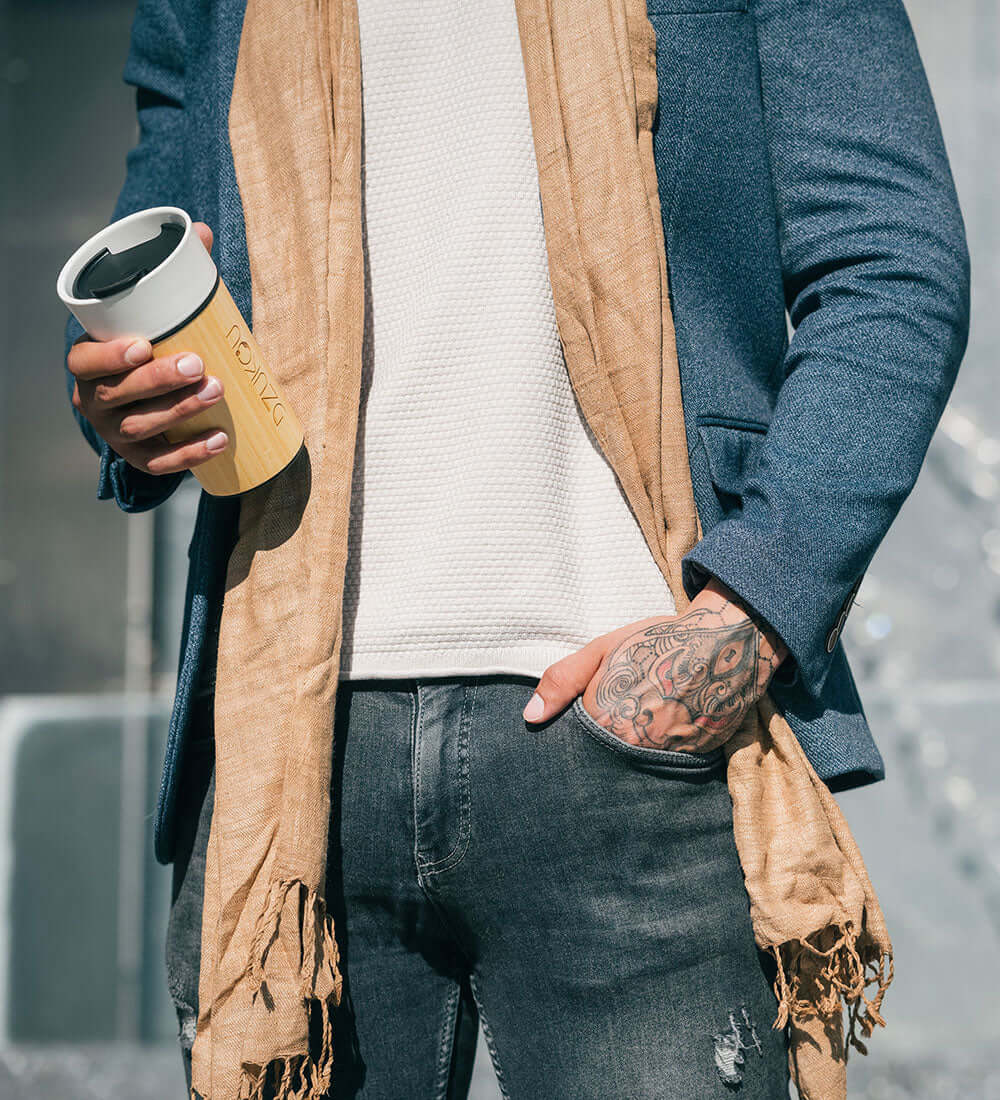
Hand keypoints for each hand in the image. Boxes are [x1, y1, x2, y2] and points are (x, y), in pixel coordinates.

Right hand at [66, 222, 229, 475]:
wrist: (143, 400)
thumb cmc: (148, 346)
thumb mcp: (151, 316)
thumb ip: (173, 276)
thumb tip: (203, 232)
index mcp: (87, 363)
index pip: (85, 361)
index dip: (110, 356)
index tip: (143, 344)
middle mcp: (94, 401)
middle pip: (120, 395)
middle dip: (159, 381)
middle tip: (197, 365)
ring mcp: (116, 434)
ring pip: (143, 428)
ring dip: (181, 411)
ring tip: (216, 391)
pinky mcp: (140, 459)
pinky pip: (161, 464)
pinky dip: (190, 454)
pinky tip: (219, 439)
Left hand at [522, 578, 787, 753]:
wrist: (725, 640)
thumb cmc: (658, 640)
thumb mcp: (602, 649)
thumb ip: (563, 682)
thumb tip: (530, 716)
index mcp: (605, 721)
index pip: (579, 746)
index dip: (586, 732)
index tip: (598, 717)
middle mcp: (634, 746)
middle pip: (610, 757)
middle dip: (614, 741)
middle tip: (631, 713)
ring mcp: (668, 756)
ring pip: (641, 763)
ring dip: (642, 748)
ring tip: (654, 716)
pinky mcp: (697, 757)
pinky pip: (675, 762)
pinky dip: (671, 748)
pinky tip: (676, 722)